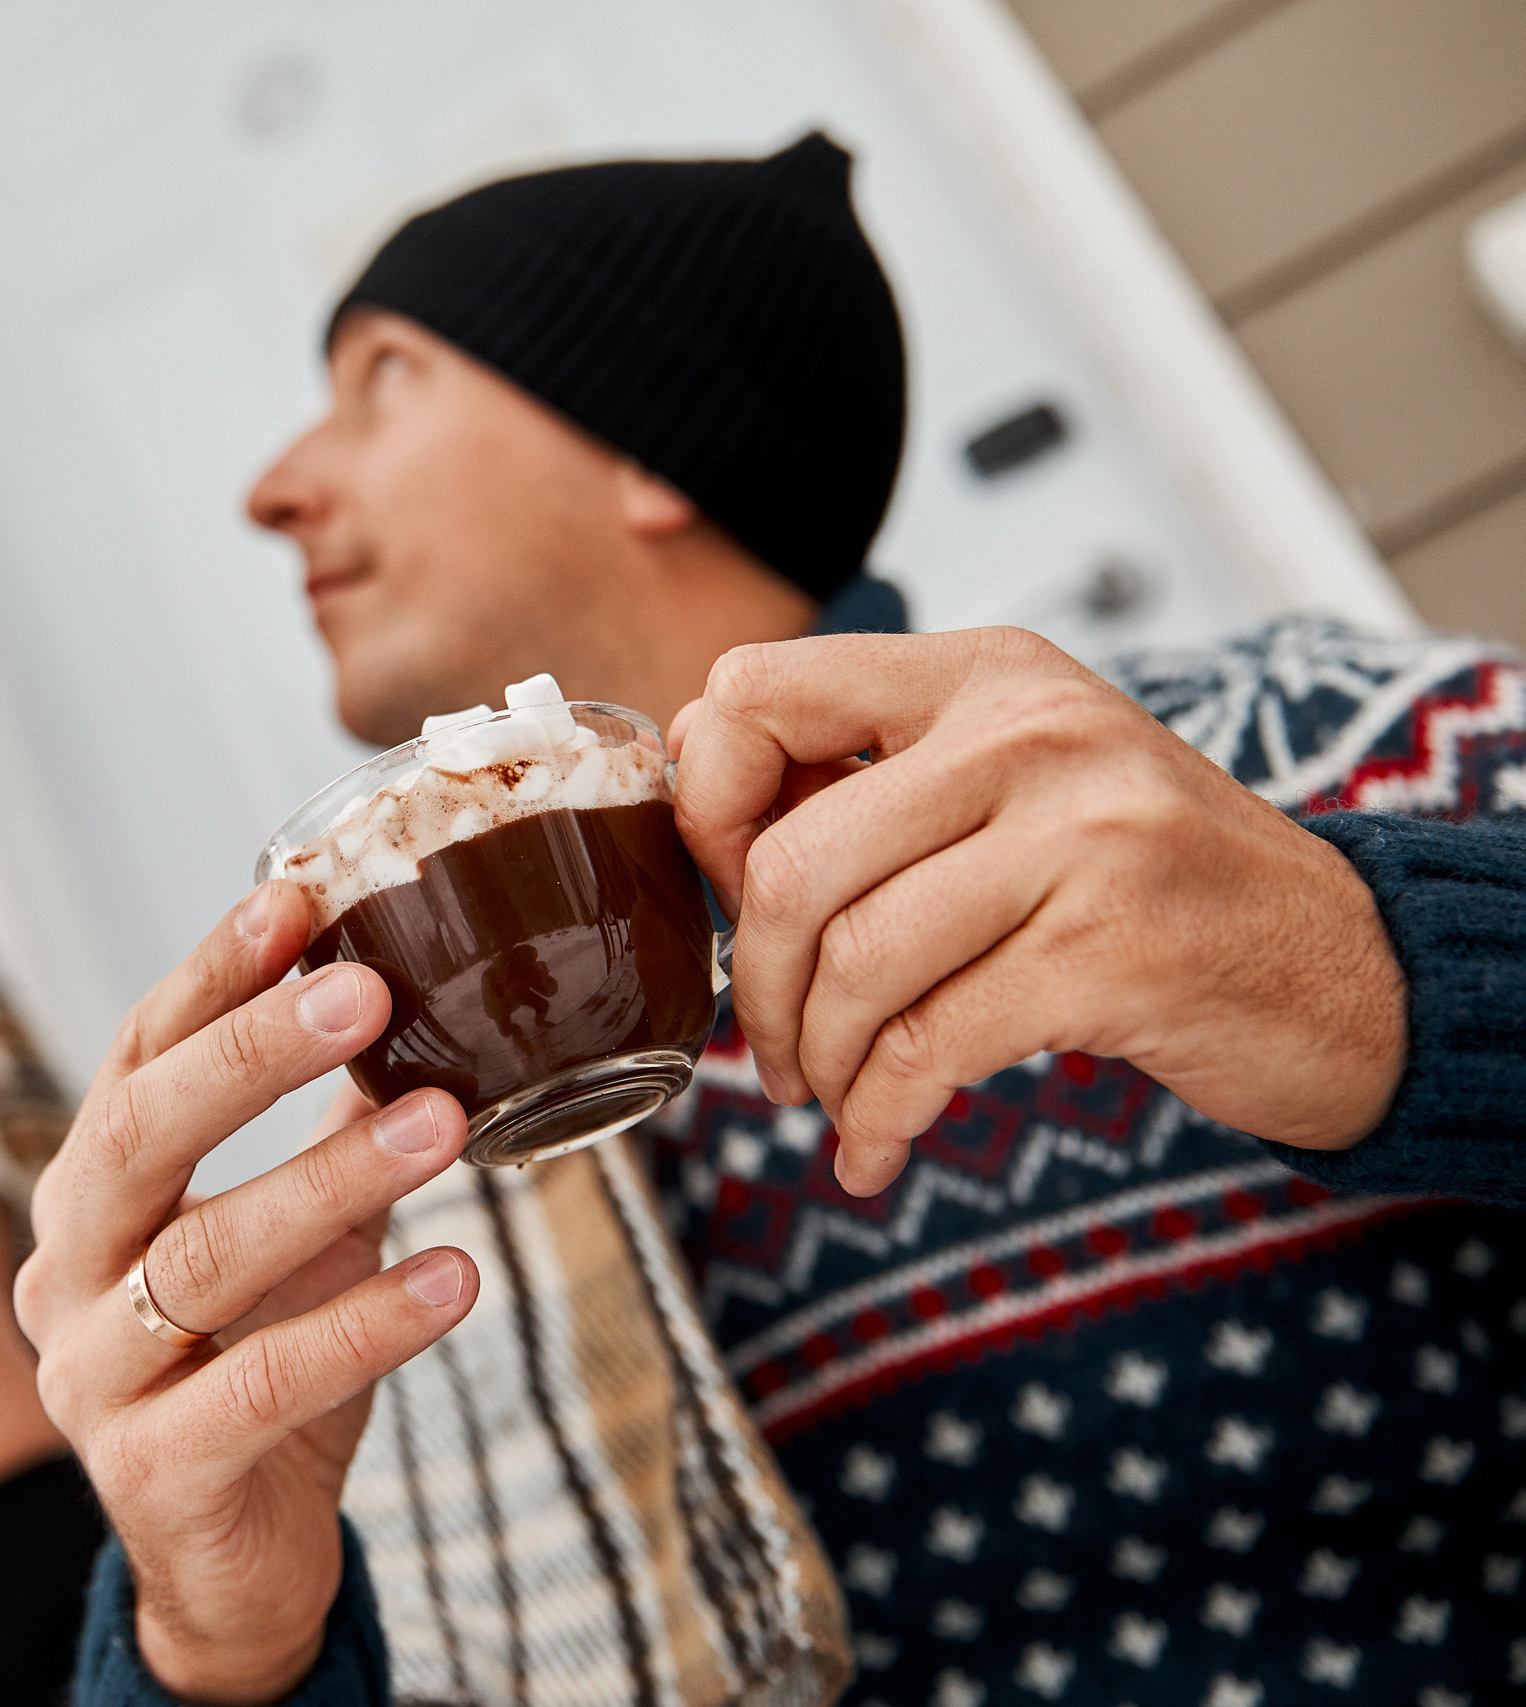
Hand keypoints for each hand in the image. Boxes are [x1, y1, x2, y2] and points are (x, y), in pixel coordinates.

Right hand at [14, 881, 474, 1704]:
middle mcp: (66, 1271)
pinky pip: (262, 1384)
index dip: (209, 979)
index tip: (292, 900)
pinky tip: (457, 1278)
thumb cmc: (263, 1366)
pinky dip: (367, 1324)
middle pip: (138, 1135)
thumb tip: (419, 999)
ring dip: (332, 1181)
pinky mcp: (153, 1471)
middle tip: (365, 993)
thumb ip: (329, 1132)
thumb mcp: (299, 1235)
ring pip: (204, 1257)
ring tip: (446, 1127)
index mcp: (89, 1195)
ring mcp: (93, 1376)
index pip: (133, 1058)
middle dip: (251, 1054)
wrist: (235, 1564)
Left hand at [669, 627, 1406, 1195]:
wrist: (1350, 969)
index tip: (734, 892)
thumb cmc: (1153, 883)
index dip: (708, 807)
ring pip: (852, 963)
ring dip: (818, 1061)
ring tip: (832, 1097)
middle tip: (774, 1046)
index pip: (756, 693)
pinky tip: (877, 1146)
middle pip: (791, 863)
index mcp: (985, 674)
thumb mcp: (1018, 785)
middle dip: (760, 984)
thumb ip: (872, 778)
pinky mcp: (1112, 951)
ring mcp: (1081, 837)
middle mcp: (1030, 732)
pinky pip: (928, 1047)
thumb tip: (691, 786)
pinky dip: (880, 1115)